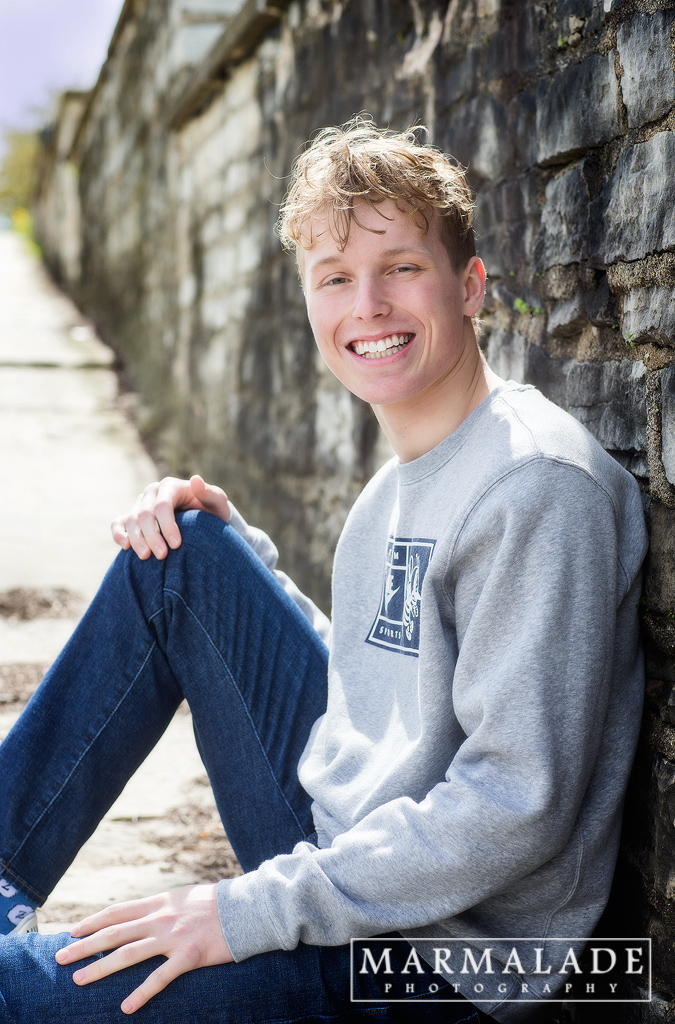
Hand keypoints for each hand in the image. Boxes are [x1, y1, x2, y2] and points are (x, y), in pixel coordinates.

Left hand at [54, 884, 232, 1014]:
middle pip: (114, 932)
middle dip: (84, 945)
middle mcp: (161, 918)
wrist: (247, 907)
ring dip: (100, 967)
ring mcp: (174, 937)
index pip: (118, 911)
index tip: (72, 930)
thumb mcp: (183, 897)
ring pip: (129, 954)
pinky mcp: (190, 955)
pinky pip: (161, 977)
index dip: (93, 921)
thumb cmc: (215, 904)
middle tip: (60, 957)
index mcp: (159, 902)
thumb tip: (140, 915)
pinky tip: (126, 1007)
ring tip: (78, 980)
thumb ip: (161, 907)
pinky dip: (142, 992)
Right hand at [111, 474, 229, 558]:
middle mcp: (152, 493)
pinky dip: (118, 534)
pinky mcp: (132, 517)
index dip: (167, 526)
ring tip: (146, 558)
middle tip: (162, 556)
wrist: (203, 521)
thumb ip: (209, 493)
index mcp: (170, 486)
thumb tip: (195, 479)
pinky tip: (125, 547)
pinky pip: (118, 523)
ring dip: (136, 540)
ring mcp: (140, 504)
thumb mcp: (217, 502)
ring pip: (131, 520)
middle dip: (152, 536)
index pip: (163, 506)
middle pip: (145, 514)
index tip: (176, 546)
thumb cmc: (211, 511)